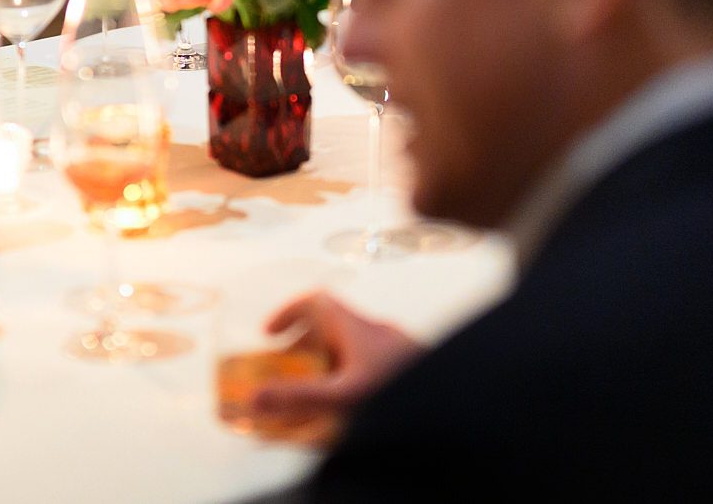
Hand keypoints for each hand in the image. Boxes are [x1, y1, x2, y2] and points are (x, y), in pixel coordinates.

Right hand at [248, 292, 420, 440]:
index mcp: (356, 327)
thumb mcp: (343, 396)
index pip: (316, 301)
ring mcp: (396, 352)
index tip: (270, 333)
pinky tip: (354, 410)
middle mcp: (377, 334)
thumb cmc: (404, 389)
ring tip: (318, 393)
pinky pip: (373, 367)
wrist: (456, 404)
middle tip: (289, 370)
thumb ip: (298, 398)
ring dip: (331, 366)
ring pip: (354, 349)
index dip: (288, 312)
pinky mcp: (410, 370)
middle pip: (332, 327)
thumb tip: (256, 398)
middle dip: (306, 347)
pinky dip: (355, 381)